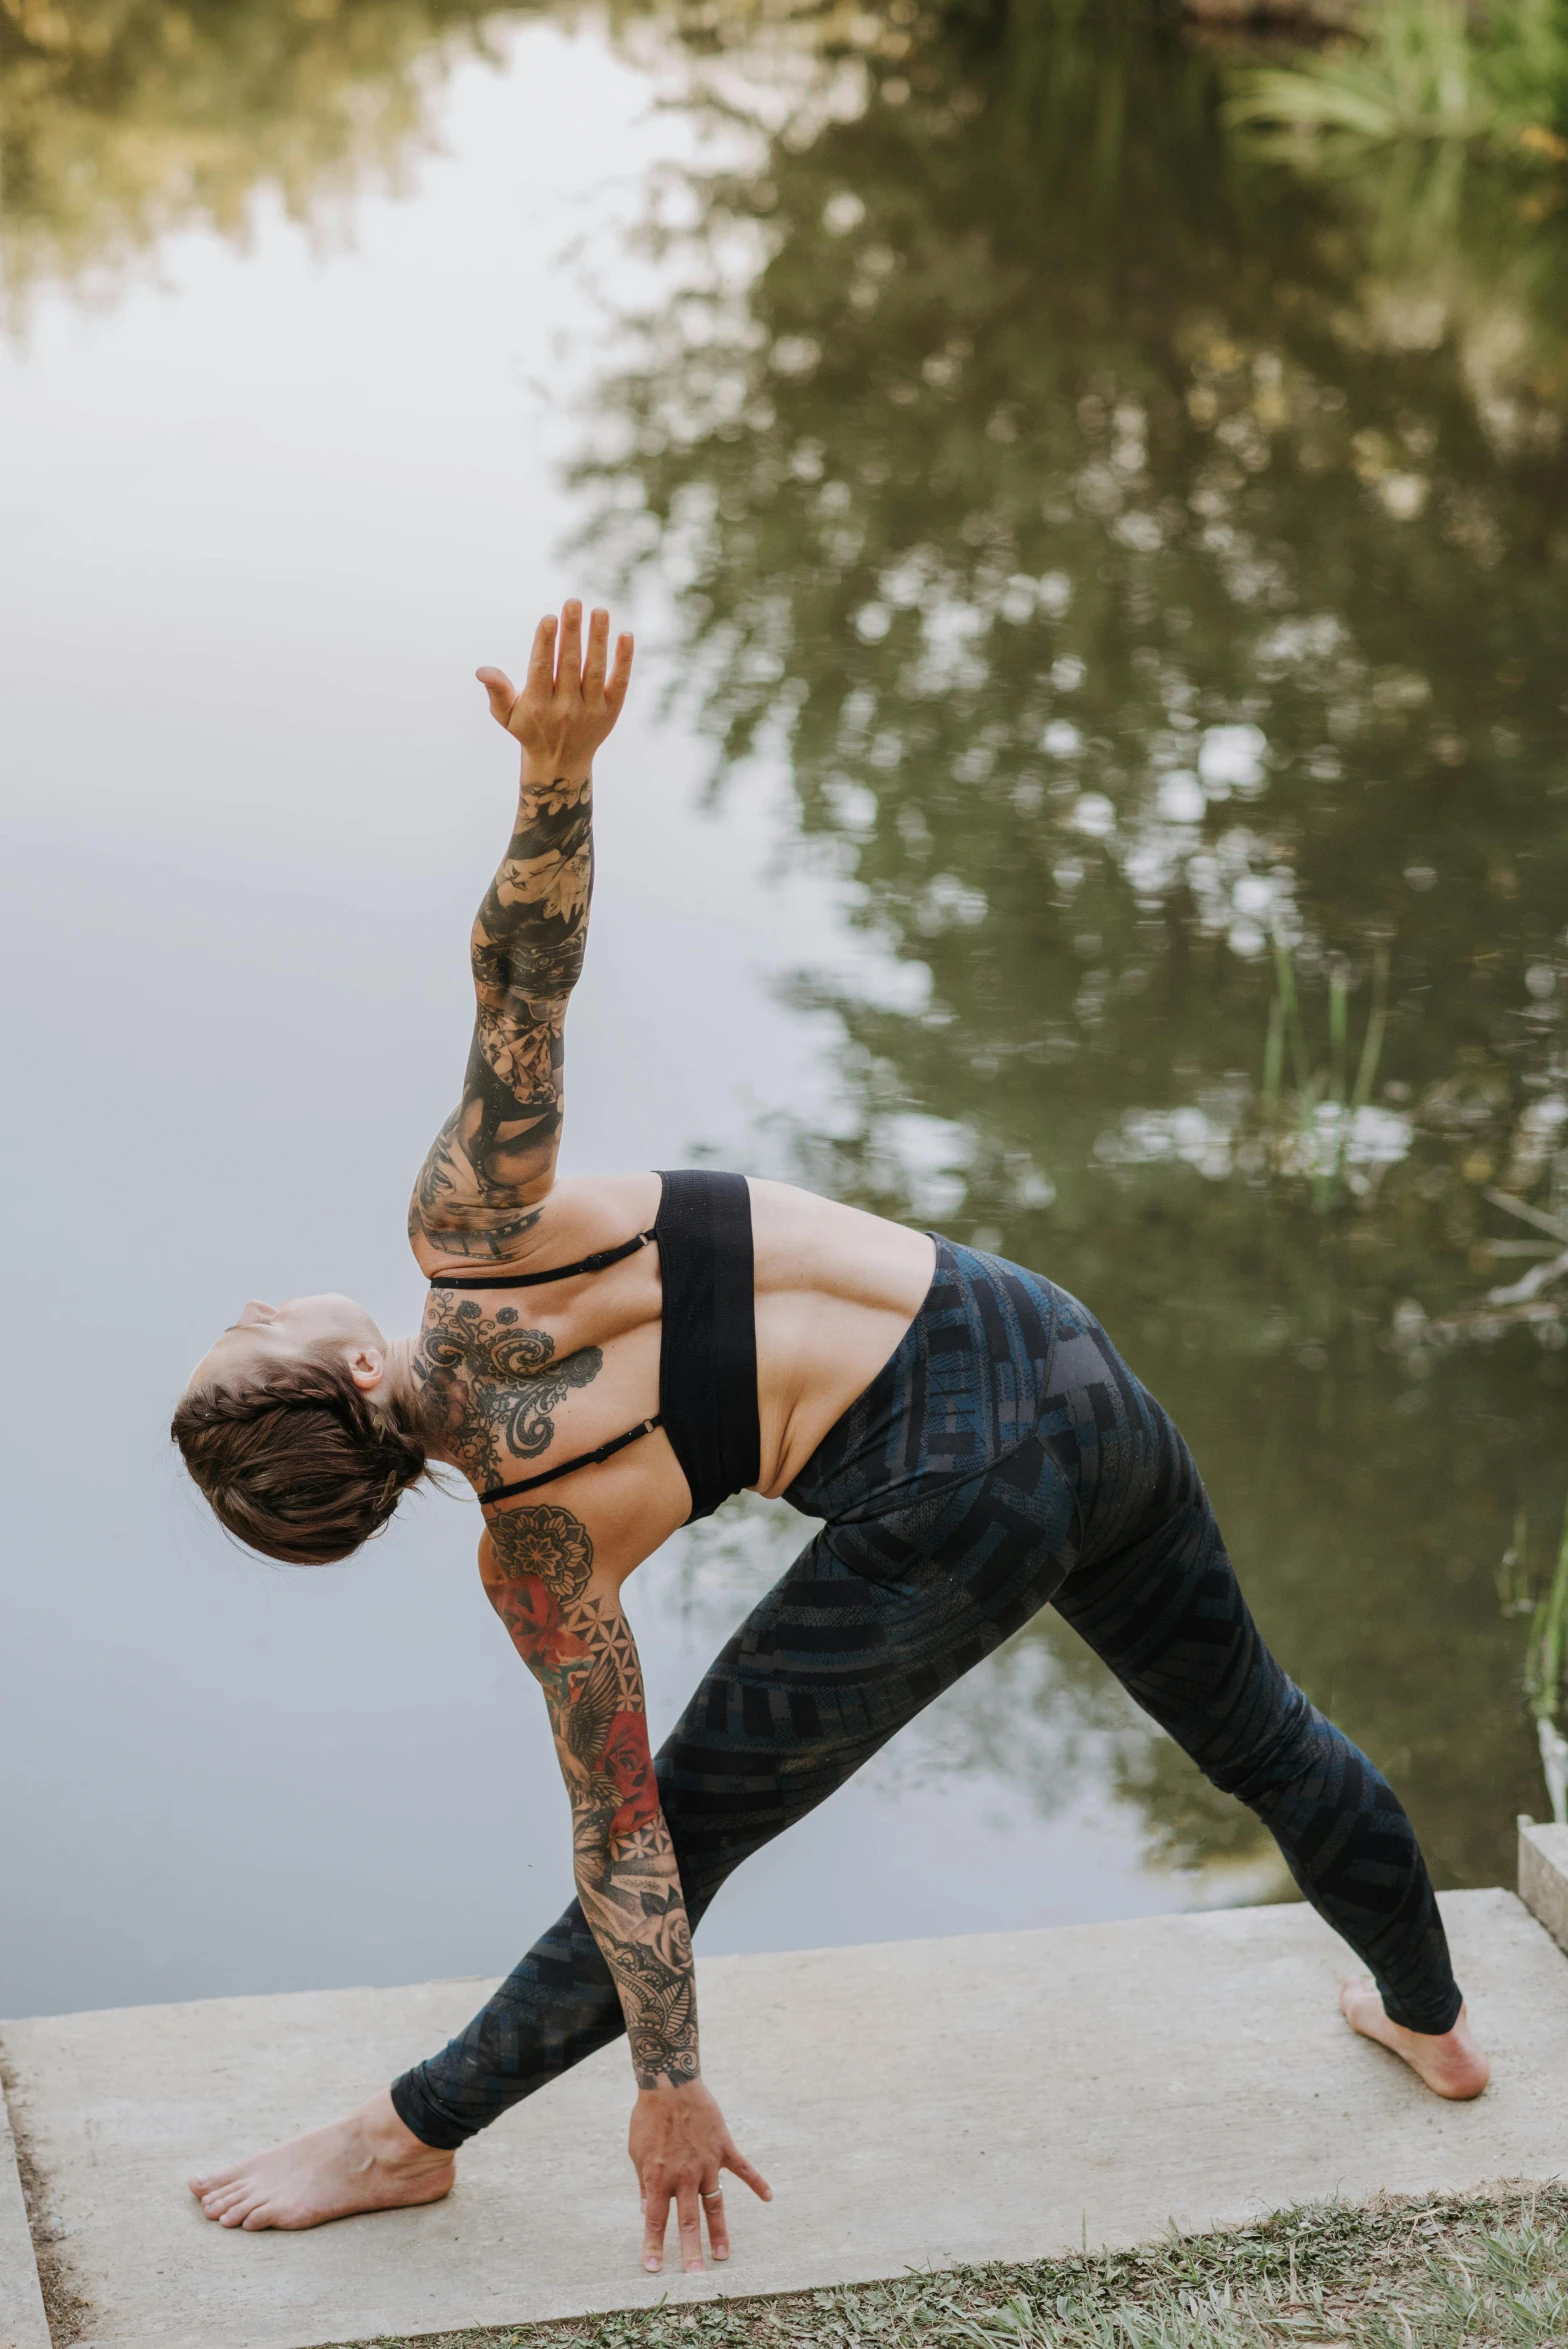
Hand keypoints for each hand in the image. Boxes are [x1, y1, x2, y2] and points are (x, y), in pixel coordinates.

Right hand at [477, 599, 632, 775]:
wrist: (560, 763)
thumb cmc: (528, 729)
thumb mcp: (506, 715)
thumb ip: (497, 692)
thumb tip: (482, 671)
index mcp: (537, 705)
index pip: (542, 669)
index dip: (545, 643)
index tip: (549, 618)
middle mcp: (565, 708)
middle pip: (570, 664)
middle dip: (572, 633)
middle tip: (573, 602)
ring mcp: (590, 710)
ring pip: (595, 670)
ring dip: (598, 639)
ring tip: (599, 611)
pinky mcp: (610, 711)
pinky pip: (619, 682)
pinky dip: (623, 660)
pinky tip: (626, 635)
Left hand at [628, 2079, 770, 2273]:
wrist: (669, 2084)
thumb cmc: (648, 2117)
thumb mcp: (637, 2152)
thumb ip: (645, 2183)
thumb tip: (648, 2210)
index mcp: (659, 2177)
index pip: (655, 2220)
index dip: (653, 2245)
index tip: (653, 2269)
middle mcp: (684, 2175)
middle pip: (688, 2220)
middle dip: (690, 2249)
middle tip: (695, 2276)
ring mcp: (706, 2163)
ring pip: (715, 2204)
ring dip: (719, 2231)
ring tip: (723, 2256)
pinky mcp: (723, 2148)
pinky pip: (743, 2169)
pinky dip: (757, 2182)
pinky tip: (769, 2197)